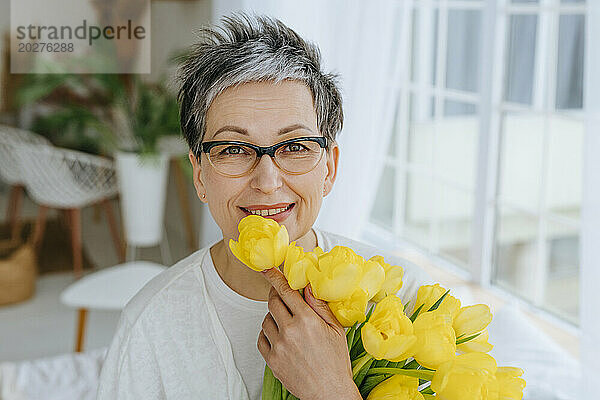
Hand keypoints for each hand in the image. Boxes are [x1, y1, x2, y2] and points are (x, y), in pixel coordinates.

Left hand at [258, 267, 361, 399]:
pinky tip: (281, 337)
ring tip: (290, 325)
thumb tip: (307, 286)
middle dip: (277, 297)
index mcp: (307, 320)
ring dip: (274, 317)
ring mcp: (278, 346)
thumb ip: (319, 305)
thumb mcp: (336, 329)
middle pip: (273, 302)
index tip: (266, 268)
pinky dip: (268, 334)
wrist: (329, 392)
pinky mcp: (271, 360)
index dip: (274, 277)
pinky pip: (261, 338)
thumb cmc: (336, 362)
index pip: (285, 290)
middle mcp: (290, 331)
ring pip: (266, 320)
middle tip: (285, 299)